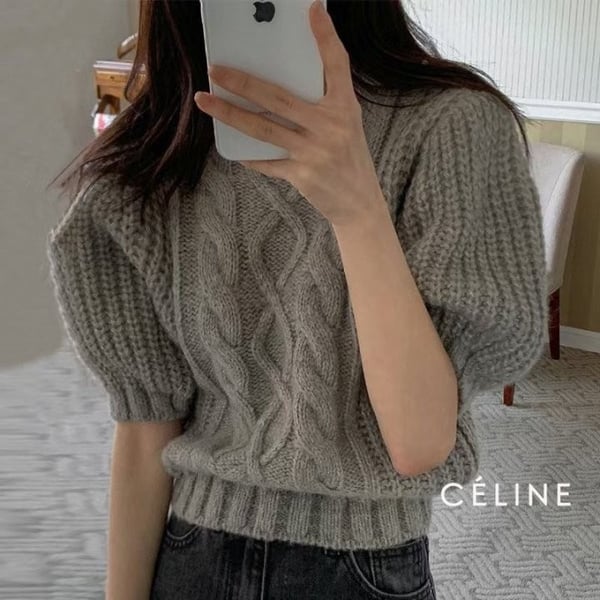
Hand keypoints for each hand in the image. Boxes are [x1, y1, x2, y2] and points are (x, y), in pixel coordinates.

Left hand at [193, 0, 387, 227]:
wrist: (360, 203)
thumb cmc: (349, 159)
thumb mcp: (346, 125)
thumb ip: (322, 105)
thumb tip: (276, 88)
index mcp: (345, 108)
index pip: (336, 65)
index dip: (325, 37)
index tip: (312, 10)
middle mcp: (331, 127)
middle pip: (279, 97)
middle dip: (243, 81)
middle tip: (215, 68)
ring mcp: (315, 152)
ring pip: (263, 128)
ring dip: (229, 113)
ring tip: (204, 100)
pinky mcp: (303, 175)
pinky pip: (267, 161)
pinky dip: (249, 155)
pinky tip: (233, 148)